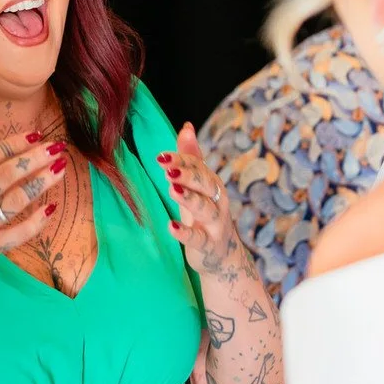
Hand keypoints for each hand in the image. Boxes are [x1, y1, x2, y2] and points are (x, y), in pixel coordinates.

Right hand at [0, 129, 64, 270]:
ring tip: (60, 169)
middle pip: (8, 175)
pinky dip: (36, 223)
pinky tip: (51, 210)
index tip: (34, 134)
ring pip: (17, 200)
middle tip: (56, 147)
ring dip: (40, 183)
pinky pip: (17, 236)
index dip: (13, 144)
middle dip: (34, 158)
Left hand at [159, 123, 248, 283]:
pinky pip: (198, 239)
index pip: (199, 167)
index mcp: (212, 184)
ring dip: (189, 198)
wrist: (222, 255)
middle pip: (205, 184)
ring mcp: (215, 224)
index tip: (161, 156)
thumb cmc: (205, 214)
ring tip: (172, 189)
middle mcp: (218, 201)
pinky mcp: (209, 245)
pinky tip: (170, 226)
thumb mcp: (197, 187)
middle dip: (187, 174)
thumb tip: (187, 127)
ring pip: (205, 209)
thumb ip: (191, 158)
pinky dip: (185, 233)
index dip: (181, 160)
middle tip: (167, 168)